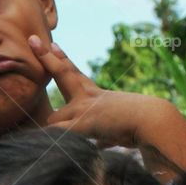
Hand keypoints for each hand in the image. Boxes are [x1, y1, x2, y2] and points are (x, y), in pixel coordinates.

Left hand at [29, 34, 185, 168]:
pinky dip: (49, 140)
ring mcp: (85, 109)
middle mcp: (89, 97)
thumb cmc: (143, 125)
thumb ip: (106, 136)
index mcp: (98, 95)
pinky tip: (39, 144)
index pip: (77, 74)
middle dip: (46, 57)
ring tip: (37, 132)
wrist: (153, 120)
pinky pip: (58, 132)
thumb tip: (103, 144)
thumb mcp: (120, 129)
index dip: (63, 60)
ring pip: (55, 115)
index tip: (53, 46)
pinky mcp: (83, 123)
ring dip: (51, 126)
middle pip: (63, 73)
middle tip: (33, 40)